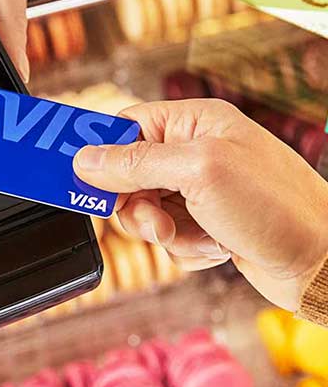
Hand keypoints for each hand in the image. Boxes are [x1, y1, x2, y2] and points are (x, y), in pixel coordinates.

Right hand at [73, 99, 327, 311]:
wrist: (322, 263)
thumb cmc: (276, 206)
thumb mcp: (199, 172)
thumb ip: (136, 163)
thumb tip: (86, 159)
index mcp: (194, 123)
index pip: (126, 126)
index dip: (102, 151)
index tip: (82, 176)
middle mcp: (194, 153)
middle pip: (128, 174)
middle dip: (137, 204)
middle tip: (157, 221)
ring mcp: (199, 190)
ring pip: (145, 210)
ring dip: (164, 231)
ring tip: (195, 236)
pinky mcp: (204, 222)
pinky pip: (168, 236)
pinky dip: (185, 248)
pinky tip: (216, 246)